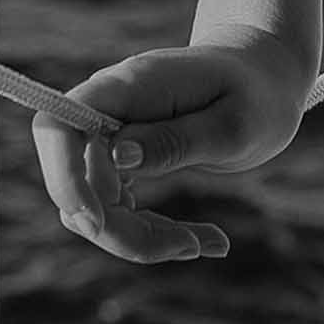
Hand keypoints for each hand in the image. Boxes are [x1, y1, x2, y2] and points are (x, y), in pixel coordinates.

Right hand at [31, 26, 313, 263]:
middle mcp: (111, 108)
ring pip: (92, 207)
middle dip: (117, 229)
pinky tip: (203, 240)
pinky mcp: (122, 159)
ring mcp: (113, 134)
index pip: (57, 125)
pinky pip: (114, 210)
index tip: (100, 219)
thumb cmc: (258, 94)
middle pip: (73, 182)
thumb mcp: (234, 124)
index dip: (63, 176)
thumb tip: (116, 156)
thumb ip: (177, 139)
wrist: (266, 77)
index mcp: (132, 85)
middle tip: (191, 246)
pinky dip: (150, 233)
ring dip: (140, 238)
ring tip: (209, 243)